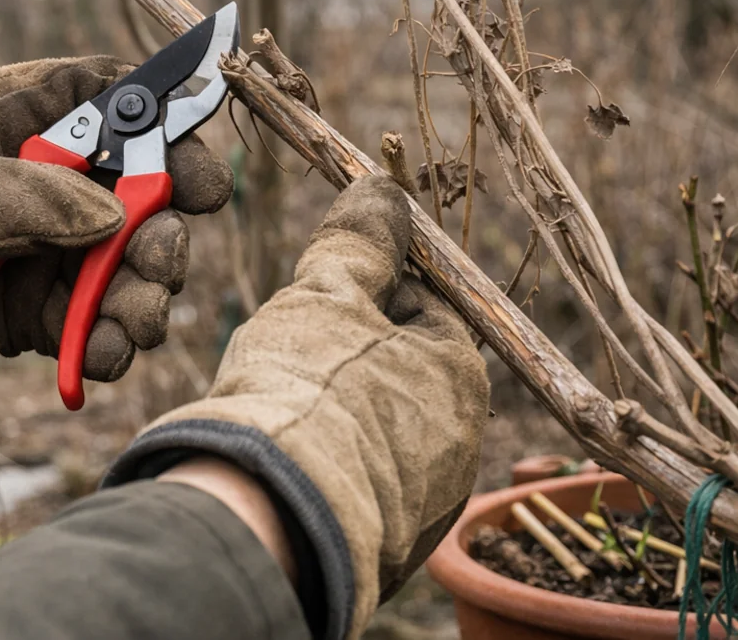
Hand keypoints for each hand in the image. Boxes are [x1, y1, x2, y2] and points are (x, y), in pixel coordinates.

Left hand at [0, 56, 231, 456]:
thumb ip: (27, 197)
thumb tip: (112, 213)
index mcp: (9, 114)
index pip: (110, 97)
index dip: (166, 126)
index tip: (203, 175)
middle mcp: (33, 173)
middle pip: (137, 187)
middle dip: (163, 232)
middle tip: (162, 268)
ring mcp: (34, 242)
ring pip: (124, 260)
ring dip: (142, 297)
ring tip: (132, 330)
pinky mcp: (27, 306)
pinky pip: (91, 318)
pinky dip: (105, 341)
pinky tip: (96, 360)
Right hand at [104, 175, 488, 639]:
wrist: (272, 520)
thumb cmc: (307, 391)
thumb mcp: (326, 294)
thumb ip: (358, 241)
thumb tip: (382, 188)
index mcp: (462, 374)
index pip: (420, 306)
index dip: (362, 292)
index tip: (317, 298)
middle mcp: (464, 444)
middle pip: (399, 372)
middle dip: (346, 356)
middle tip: (292, 356)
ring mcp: (430, 505)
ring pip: (376, 430)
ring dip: (335, 415)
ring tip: (282, 412)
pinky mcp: (388, 549)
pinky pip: (358, 486)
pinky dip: (327, 470)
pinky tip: (288, 464)